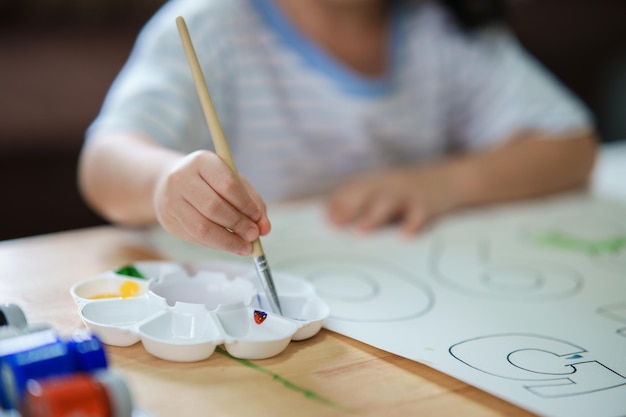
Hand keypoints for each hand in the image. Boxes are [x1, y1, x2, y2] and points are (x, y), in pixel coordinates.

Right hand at [152, 150, 269, 254]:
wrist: (171, 182)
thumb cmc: (211, 181)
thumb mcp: (234, 181)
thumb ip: (252, 202)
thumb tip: (265, 228)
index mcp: (202, 161)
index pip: (227, 185)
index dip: (245, 205)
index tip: (258, 218)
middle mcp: (181, 178)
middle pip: (213, 207)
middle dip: (237, 224)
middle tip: (254, 235)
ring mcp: (171, 201)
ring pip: (202, 227)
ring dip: (228, 241)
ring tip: (246, 246)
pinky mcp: (168, 221)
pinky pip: (195, 238)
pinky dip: (216, 245)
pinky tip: (230, 245)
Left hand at [325, 165, 457, 234]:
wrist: (455, 181)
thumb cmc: (414, 192)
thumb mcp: (386, 192)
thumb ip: (361, 204)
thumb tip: (330, 216)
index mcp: (379, 182)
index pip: (353, 190)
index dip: (338, 203)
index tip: (324, 218)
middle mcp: (392, 186)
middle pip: (368, 194)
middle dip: (350, 208)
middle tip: (335, 224)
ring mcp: (410, 195)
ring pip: (390, 203)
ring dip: (375, 216)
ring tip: (362, 230)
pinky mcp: (429, 205)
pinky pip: (421, 214)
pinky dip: (414, 224)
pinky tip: (406, 234)